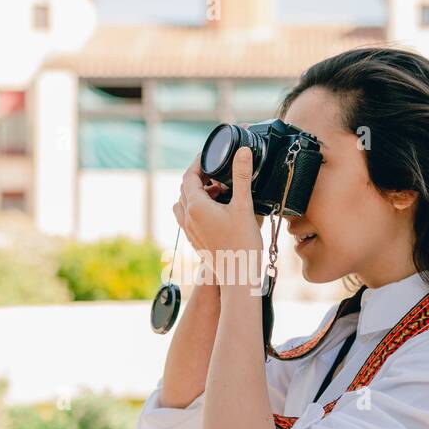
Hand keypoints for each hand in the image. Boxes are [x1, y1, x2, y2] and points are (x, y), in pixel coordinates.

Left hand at [173, 148, 263, 280]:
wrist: (238, 277)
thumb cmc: (242, 244)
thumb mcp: (244, 206)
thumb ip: (241, 176)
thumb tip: (242, 151)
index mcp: (195, 206)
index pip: (189, 176)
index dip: (199, 163)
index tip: (212, 157)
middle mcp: (187, 218)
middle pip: (185, 189)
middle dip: (201, 178)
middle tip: (221, 175)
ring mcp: (189, 231)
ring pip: (184, 205)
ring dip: (197, 195)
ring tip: (218, 194)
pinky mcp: (194, 241)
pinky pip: (188, 219)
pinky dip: (197, 210)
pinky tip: (217, 214)